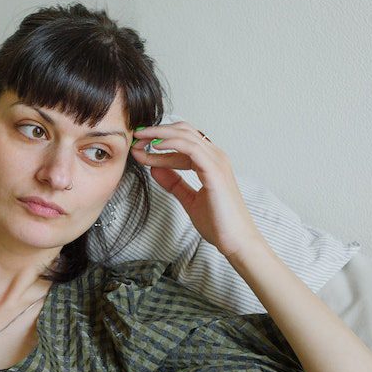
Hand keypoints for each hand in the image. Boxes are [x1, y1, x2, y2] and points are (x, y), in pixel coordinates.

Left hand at [131, 122, 263, 258]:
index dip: (159, 140)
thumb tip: (155, 169)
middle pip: (183, 131)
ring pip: (185, 135)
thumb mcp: (189, 199)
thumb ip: (174, 183)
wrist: (235, 240)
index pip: (182, 140)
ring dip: (159, 135)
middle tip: (136, 137)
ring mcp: (216, 161)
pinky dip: (171, 144)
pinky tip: (155, 146)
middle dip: (156, 132)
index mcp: (210, 162)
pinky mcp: (215, 170)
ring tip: (139, 140)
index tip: (138, 147)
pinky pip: (190, 148)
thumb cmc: (218, 222)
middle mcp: (215, 157)